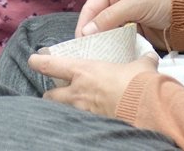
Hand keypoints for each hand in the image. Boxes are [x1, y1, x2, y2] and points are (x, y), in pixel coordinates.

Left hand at [28, 52, 158, 117]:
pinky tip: (87, 121)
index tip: (33, 60)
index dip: (38, 62)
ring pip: (61, 112)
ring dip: (63, 110)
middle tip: (56, 92)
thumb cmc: (140, 82)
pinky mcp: (92, 126)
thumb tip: (150, 57)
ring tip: (72, 108)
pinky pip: (78, 124)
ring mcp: (83, 112)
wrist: (148, 108)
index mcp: (85, 71)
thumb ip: (143, 60)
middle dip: (50, 95)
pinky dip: (79, 123)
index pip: (51, 65)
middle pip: (49, 96)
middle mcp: (78, 92)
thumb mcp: (141, 66)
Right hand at [76, 0, 172, 48]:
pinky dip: (111, 46)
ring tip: (93, 55)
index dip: (84, 23)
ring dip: (99, 41)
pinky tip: (107, 55)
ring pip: (104, 31)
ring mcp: (122, 16)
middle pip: (95, 20)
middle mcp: (114, 1)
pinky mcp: (130, 30)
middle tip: (85, 51)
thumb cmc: (161, 2)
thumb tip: (86, 31)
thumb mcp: (135, 5)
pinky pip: (115, 38)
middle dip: (90, 34)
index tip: (80, 41)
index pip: (91, 6)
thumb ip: (110, 16)